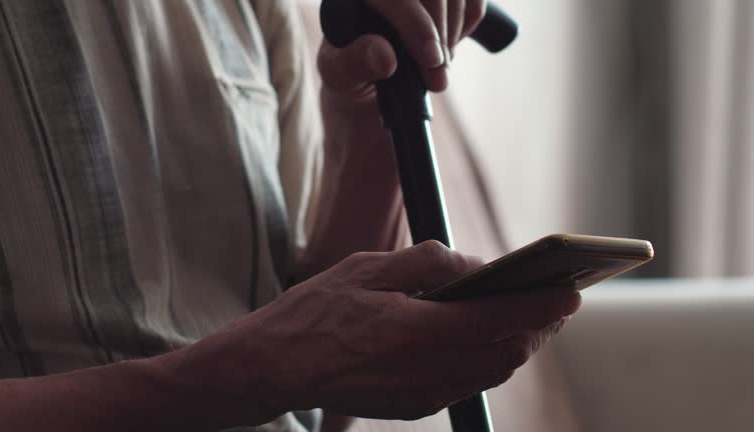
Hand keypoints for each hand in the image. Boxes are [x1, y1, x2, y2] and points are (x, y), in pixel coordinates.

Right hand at [161, 241, 580, 425]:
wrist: (274, 369)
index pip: (502, 319)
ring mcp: (423, 395)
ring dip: (514, 347)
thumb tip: (474, 265)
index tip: (571, 292)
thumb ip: (428, 263)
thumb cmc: (315, 313)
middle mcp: (430, 370)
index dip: (542, 306)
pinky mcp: (412, 407)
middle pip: (506, 352)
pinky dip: (485, 363)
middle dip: (537, 328)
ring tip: (526, 321)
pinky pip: (465, 386)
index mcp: (421, 330)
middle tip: (553, 303)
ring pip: (491, 374)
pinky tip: (480, 342)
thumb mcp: (367, 269)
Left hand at [318, 0, 487, 102]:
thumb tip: (385, 56)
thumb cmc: (347, 74)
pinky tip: (446, 46)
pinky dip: (469, 22)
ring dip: (454, 34)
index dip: (418, 26)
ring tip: (436, 69)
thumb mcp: (339, 76)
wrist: (368, 82)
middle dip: (441, 36)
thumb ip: (354, 64)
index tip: (432, 61)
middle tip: (437, 80)